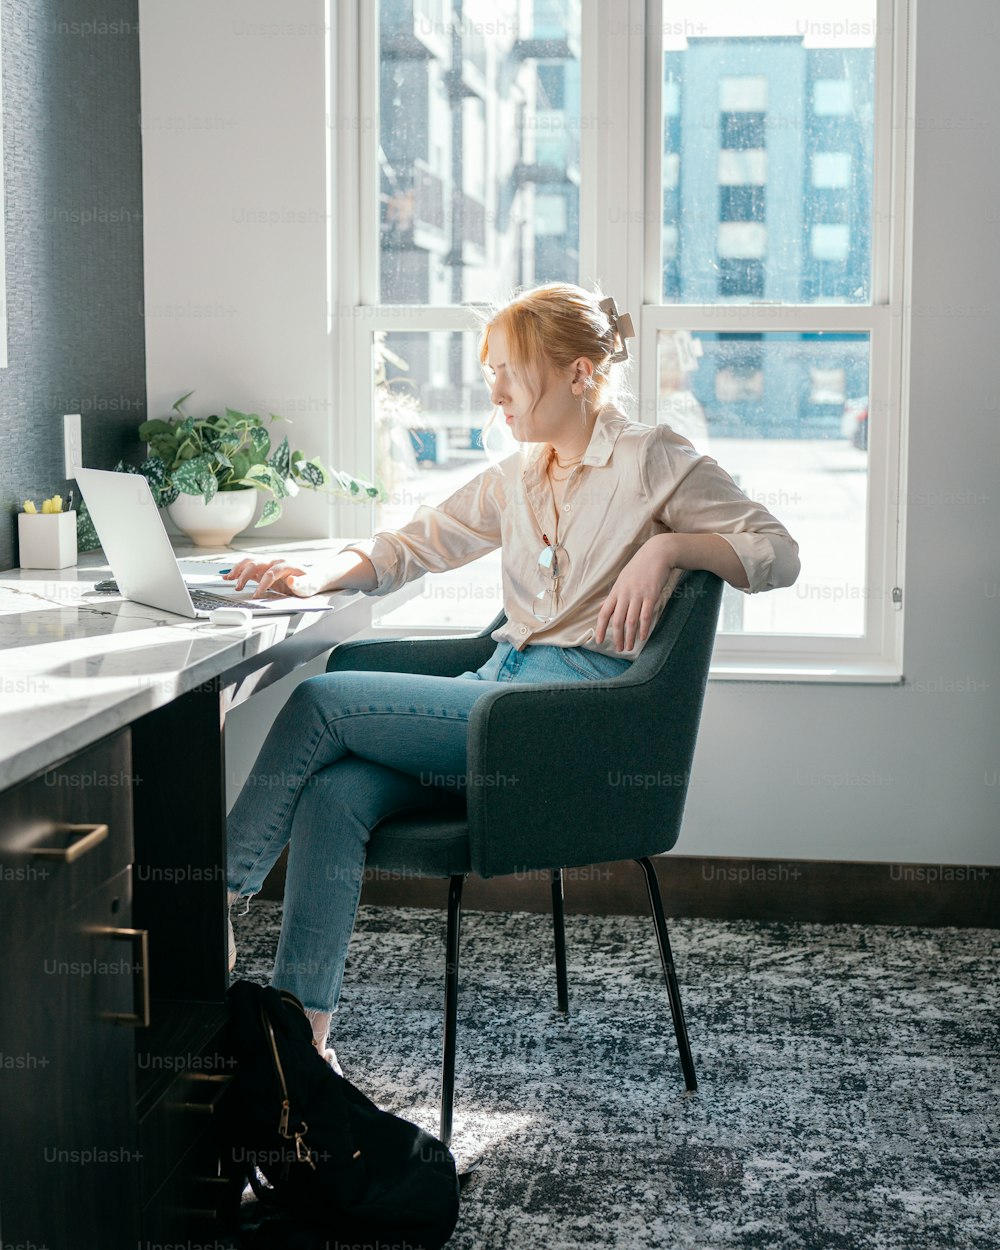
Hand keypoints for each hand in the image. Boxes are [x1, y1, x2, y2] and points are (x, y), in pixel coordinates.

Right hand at [222, 558, 313, 598]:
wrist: (309, 578)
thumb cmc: (309, 583)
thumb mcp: (309, 586)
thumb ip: (301, 584)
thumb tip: (291, 581)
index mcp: (286, 565)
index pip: (271, 572)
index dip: (263, 584)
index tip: (257, 595)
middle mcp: (275, 562)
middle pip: (257, 563)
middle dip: (246, 575)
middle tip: (239, 588)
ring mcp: (268, 564)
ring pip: (250, 561)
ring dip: (238, 569)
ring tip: (229, 579)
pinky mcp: (263, 569)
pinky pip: (248, 567)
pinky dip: (237, 570)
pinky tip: (228, 576)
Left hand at [595, 535, 677, 652]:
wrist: (657, 553)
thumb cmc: (639, 568)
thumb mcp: (621, 580)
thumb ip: (612, 597)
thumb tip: (600, 608)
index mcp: (616, 591)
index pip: (604, 613)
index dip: (600, 628)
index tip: (599, 641)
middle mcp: (625, 594)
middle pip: (617, 620)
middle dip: (617, 637)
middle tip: (619, 649)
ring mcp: (638, 594)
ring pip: (631, 621)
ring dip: (630, 636)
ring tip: (630, 647)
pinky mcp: (651, 595)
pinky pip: (646, 615)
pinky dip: (644, 628)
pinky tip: (643, 637)